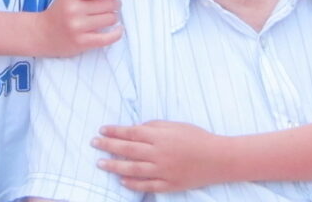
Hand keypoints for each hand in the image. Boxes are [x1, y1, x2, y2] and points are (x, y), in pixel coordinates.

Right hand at [37, 0, 121, 56]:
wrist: (41, 34)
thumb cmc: (59, 11)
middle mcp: (74, 10)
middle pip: (106, 4)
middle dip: (115, 3)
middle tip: (115, 4)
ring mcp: (78, 27)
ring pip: (109, 19)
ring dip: (115, 17)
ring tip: (111, 16)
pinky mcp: (81, 43)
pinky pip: (106, 38)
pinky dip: (116, 33)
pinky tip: (119, 29)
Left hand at [93, 121, 225, 191]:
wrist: (217, 158)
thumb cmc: (196, 137)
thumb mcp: (175, 125)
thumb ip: (154, 127)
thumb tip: (135, 129)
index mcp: (160, 136)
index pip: (131, 133)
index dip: (115, 131)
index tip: (101, 130)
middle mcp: (159, 154)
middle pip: (128, 150)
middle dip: (109, 146)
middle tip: (94, 143)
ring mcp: (163, 171)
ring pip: (133, 169)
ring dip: (115, 166)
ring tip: (100, 163)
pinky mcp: (169, 184)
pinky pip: (147, 185)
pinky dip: (133, 184)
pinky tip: (122, 180)